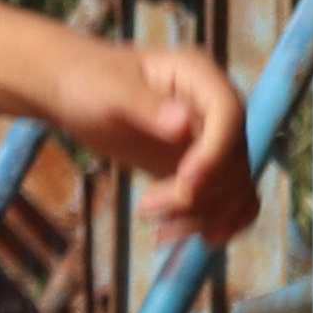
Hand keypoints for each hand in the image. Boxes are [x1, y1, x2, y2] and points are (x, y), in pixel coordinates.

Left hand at [59, 34, 253, 240]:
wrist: (77, 92)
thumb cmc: (89, 81)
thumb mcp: (109, 91)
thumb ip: (145, 106)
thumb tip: (183, 126)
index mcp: (199, 77)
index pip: (229, 117)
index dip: (215, 155)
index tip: (185, 183)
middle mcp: (215, 108)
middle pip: (235, 159)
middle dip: (200, 194)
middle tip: (147, 209)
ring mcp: (213, 139)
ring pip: (235, 186)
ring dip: (205, 215)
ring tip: (158, 230)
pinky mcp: (203, 166)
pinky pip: (229, 199)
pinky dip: (216, 221)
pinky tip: (184, 235)